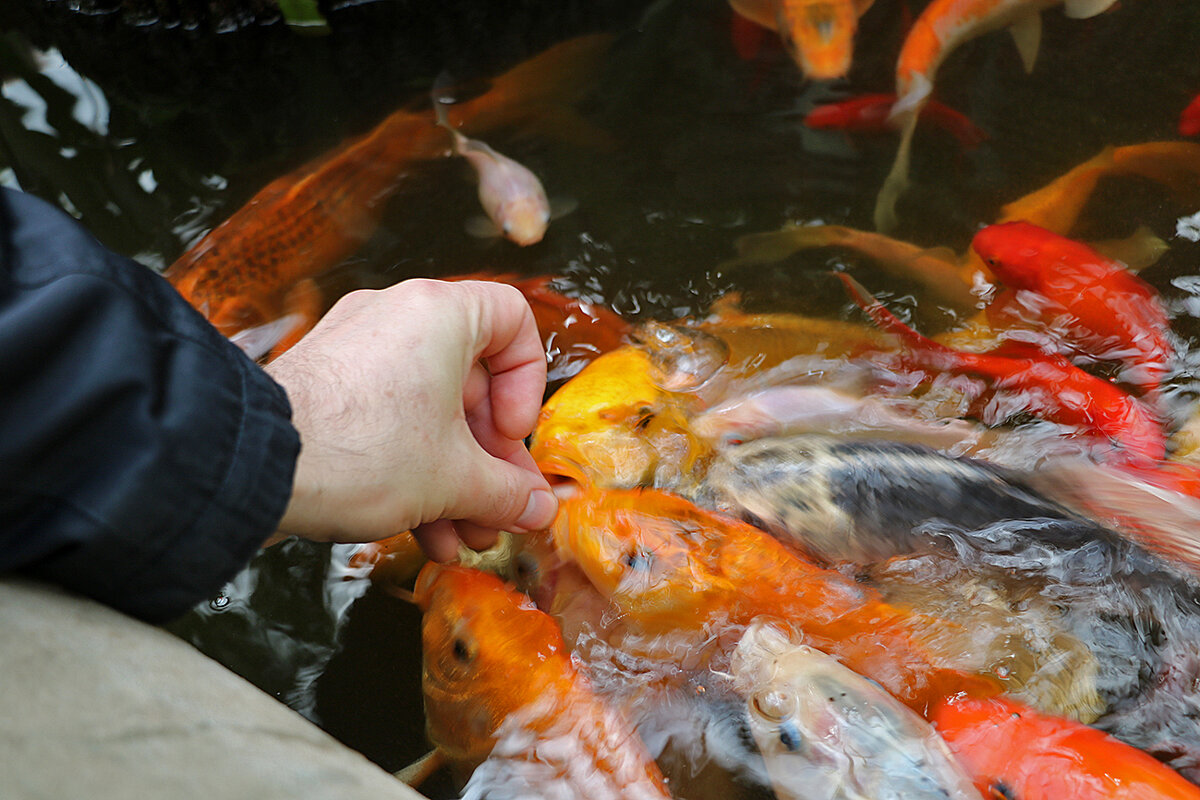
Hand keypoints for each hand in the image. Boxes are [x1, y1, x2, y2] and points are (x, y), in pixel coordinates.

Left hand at [265, 278, 557, 560]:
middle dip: (488, 459)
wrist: (254, 467)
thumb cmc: (355, 449)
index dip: (527, 383)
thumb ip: (506, 492)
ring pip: (428, 412)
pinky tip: (423, 530)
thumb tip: (534, 508)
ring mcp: (356, 350)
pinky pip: (387, 421)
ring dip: (453, 478)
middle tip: (499, 506)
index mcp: (440, 314)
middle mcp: (397, 318)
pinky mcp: (325, 386)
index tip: (512, 434)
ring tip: (462, 533)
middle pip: (471, 384)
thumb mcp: (453, 479)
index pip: (513, 322)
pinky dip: (411, 470)